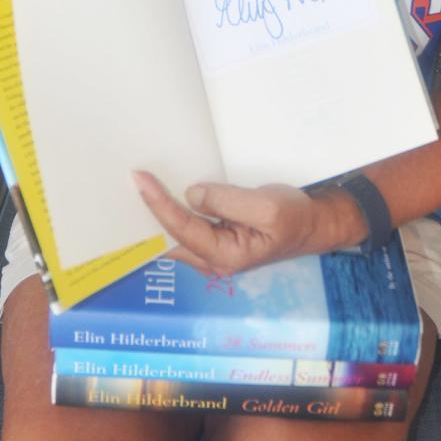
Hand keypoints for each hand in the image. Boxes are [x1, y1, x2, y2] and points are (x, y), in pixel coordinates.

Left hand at [133, 171, 329, 275]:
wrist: (312, 224)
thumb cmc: (293, 217)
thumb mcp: (265, 206)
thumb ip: (226, 201)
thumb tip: (191, 195)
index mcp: (226, 256)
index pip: (182, 229)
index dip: (158, 204)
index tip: (140, 180)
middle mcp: (213, 260)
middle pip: (169, 239)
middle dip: (147, 216)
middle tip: (129, 185)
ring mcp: (213, 252)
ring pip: (175, 235)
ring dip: (158, 213)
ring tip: (138, 188)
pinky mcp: (215, 239)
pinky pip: (186, 227)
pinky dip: (172, 211)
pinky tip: (161, 194)